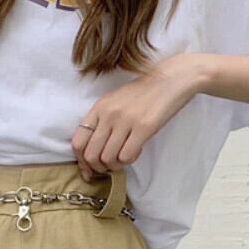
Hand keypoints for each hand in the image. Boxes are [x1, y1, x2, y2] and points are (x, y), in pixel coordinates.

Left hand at [71, 52, 207, 179]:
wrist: (170, 79)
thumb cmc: (143, 93)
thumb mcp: (115, 101)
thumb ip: (102, 121)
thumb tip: (92, 151)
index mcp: (99, 108)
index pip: (78, 142)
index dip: (82, 161)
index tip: (90, 169)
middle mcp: (108, 114)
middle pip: (91, 155)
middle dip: (98, 168)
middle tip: (109, 167)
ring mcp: (125, 121)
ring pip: (108, 158)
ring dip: (116, 165)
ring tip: (125, 157)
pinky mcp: (143, 127)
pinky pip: (126, 156)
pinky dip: (130, 160)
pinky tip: (137, 150)